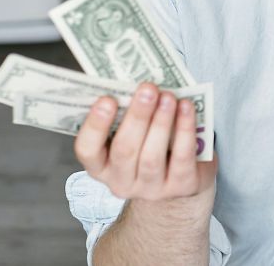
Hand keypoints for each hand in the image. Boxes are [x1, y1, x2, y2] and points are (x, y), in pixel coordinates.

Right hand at [74, 82, 216, 203]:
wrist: (184, 181)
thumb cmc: (152, 147)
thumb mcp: (135, 135)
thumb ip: (128, 116)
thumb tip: (134, 84)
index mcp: (101, 167)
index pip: (88, 150)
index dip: (95, 126)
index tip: (106, 99)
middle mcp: (121, 182)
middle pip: (125, 150)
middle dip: (137, 116)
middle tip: (147, 88)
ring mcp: (151, 189)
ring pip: (152, 156)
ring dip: (161, 122)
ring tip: (169, 96)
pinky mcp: (181, 187)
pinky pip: (182, 157)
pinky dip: (185, 129)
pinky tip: (186, 108)